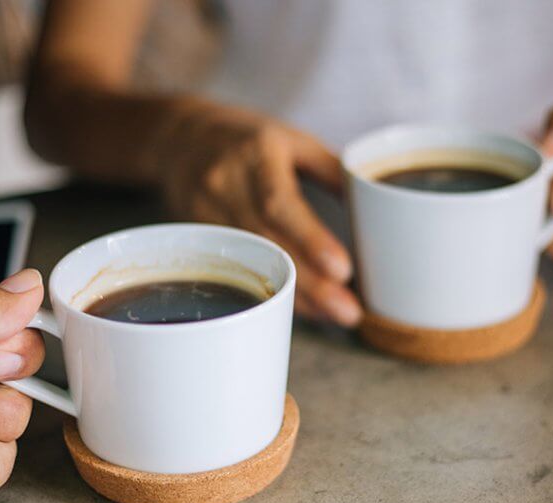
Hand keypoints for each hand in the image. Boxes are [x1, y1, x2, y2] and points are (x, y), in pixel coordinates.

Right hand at [160, 101, 361, 326]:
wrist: (179, 138)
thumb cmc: (249, 139)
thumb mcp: (292, 139)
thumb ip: (330, 168)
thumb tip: (373, 203)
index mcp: (256, 156)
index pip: (280, 203)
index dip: (310, 239)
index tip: (343, 269)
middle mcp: (226, 186)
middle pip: (268, 244)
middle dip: (311, 284)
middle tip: (350, 313)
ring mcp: (206, 214)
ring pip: (252, 265)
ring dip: (296, 296)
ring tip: (336, 315)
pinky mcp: (198, 237)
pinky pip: (237, 272)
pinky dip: (274, 292)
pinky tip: (302, 307)